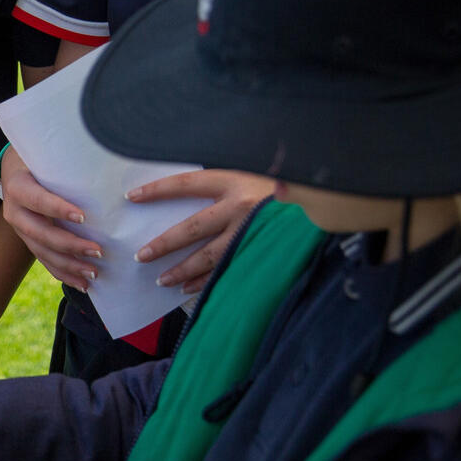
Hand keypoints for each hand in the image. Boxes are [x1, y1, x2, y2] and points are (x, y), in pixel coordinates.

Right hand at [0, 147, 98, 290]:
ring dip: (69, 265)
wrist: (16, 169)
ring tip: (94, 273)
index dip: (57, 209)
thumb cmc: (40, 158)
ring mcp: (19, 229)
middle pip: (40, 233)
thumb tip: (106, 163)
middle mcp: (14, 211)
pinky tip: (82, 283)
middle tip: (98, 251)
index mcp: (17, 186)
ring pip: (42, 252)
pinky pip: (44, 261)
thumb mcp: (47, 154)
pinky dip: (64, 273)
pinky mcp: (28, 241)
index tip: (83, 217)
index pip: (37, 200)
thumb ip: (67, 161)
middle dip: (70, 245)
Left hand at [129, 169, 273, 293]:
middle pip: (192, 228)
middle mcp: (241, 207)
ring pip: (209, 256)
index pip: (186, 184)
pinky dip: (208, 281)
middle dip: (164, 244)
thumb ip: (225, 183)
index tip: (132, 198)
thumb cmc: (285, 184)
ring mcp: (252, 232)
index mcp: (235, 181)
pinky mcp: (261, 250)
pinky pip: (228, 270)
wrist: (329, 199)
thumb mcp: (255, 171)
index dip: (157, 190)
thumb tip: (189, 194)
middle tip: (141, 256)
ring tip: (163, 280)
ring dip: (183, 270)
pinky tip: (190, 289)